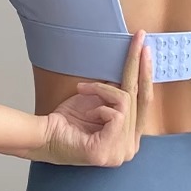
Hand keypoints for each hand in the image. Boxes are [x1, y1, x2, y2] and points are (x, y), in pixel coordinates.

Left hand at [39, 29, 153, 165]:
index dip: (146, 73)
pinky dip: (99, 104)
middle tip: (139, 39)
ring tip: (83, 90)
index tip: (145, 47)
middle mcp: (131, 147)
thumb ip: (117, 91)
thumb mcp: (98, 100)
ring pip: (126, 101)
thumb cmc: (68, 120)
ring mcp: (122, 152)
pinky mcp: (110, 151)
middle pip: (142, 98)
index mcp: (130, 136)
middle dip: (140, 64)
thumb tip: (132, 66)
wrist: (44, 136)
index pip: (144, 101)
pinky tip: (87, 111)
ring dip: (102, 90)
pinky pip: (117, 112)